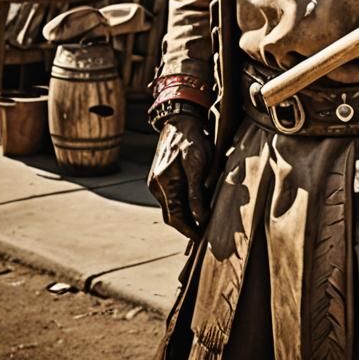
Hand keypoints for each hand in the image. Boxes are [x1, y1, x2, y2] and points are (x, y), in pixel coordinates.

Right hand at [147, 113, 209, 239]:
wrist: (180, 121)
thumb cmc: (192, 140)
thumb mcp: (198, 163)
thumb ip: (197, 192)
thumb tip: (200, 217)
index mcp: (165, 182)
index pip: (175, 217)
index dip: (188, 230)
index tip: (201, 238)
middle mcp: (156, 184)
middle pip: (171, 216)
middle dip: (186, 226)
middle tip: (203, 232)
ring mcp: (155, 182)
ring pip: (169, 208)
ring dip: (184, 215)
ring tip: (201, 219)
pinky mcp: (157, 178)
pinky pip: (169, 198)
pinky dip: (180, 204)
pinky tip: (193, 204)